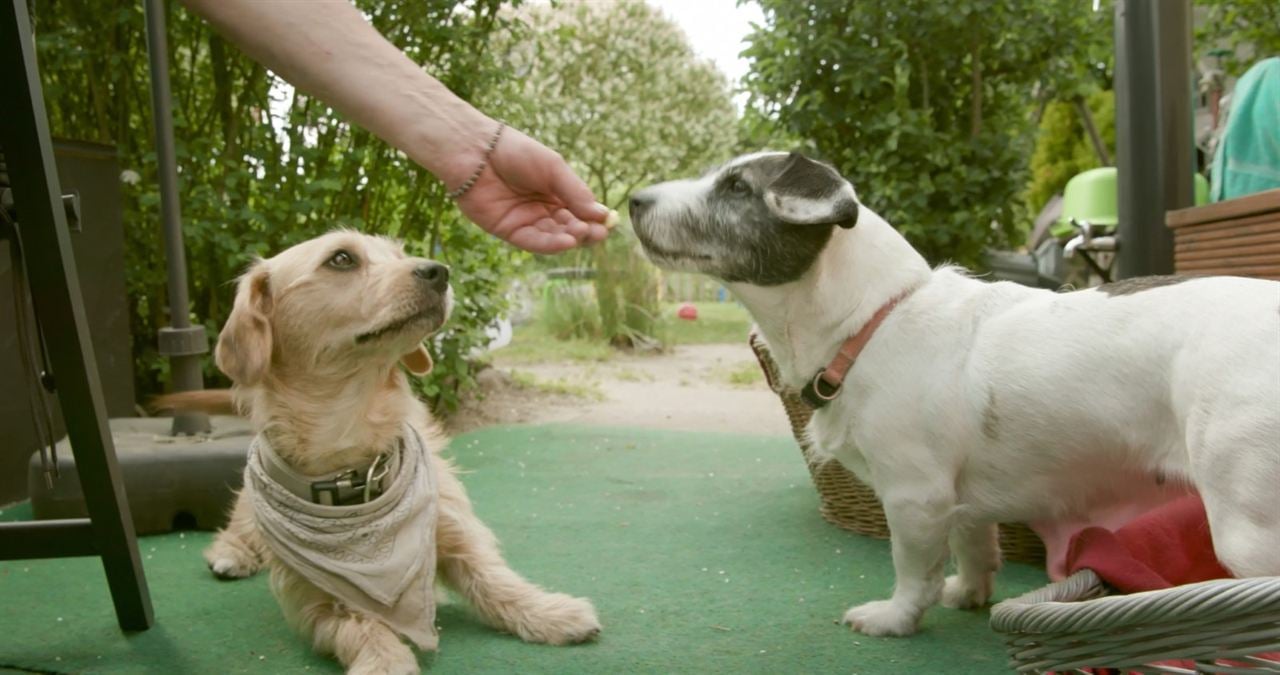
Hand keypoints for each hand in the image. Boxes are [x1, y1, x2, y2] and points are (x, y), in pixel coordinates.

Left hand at [454, 127, 610, 253]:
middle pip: (568, 227)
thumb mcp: (553, 168)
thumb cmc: (515, 151)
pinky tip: (566, 242)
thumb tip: (601, 214)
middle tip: (598, 233)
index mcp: (555, 192)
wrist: (476, 151)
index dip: (593, 219)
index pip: (579, 211)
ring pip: (553, 237)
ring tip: (582, 234)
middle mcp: (542, 209)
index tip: (607, 224)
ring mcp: (525, 221)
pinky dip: (550, 245)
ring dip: (569, 238)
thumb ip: (575, 192)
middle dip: (584, 231)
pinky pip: (533, 242)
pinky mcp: (508, 231)